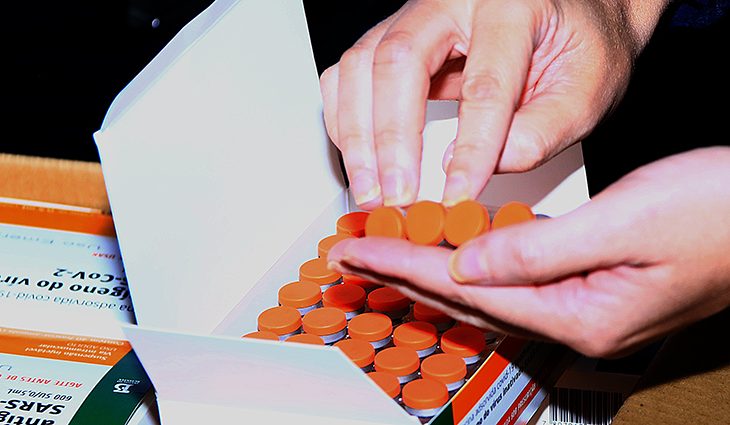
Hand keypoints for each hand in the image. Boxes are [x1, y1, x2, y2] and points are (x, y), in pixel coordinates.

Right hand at [320, 0, 668, 208]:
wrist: (565, 12)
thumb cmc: (578, 44)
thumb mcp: (589, 87)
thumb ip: (545, 128)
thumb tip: (489, 167)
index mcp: (512, 5)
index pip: (484, 83)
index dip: (470, 146)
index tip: (457, 194)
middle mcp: (453, 0)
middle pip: (399, 62)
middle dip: (391, 140)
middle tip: (396, 195)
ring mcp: (415, 15)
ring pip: (361, 65)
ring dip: (357, 136)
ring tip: (371, 189)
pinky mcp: (393, 37)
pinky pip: (349, 73)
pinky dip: (346, 120)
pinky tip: (361, 158)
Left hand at [328, 147, 729, 356]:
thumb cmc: (717, 213)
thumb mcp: (625, 224)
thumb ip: (539, 250)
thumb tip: (468, 266)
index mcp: (580, 315)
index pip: (467, 291)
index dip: (405, 265)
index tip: (358, 249)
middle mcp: (575, 319)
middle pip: (466, 299)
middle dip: (403, 272)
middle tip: (351, 255)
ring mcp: (582, 304)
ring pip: (485, 289)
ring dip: (432, 268)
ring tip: (385, 252)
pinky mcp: (590, 281)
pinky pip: (515, 276)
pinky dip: (474, 261)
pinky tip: (453, 251)